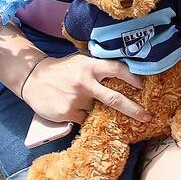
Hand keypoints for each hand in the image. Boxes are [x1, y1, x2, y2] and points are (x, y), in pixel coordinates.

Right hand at [21, 54, 151, 124]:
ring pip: (97, 110)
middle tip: (147, 117)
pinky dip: (83, 116)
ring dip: (95, 109)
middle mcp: (85, 82)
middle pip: (115, 98)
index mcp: (90, 66)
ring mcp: (77, 99)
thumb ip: (98, 67)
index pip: (117, 69)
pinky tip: (73, 107)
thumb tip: (123, 74)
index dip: (133, 78)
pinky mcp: (68, 112)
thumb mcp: (81, 61)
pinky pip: (84, 119)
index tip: (143, 87)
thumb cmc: (62, 69)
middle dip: (133, 109)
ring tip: (81, 100)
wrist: (33, 78)